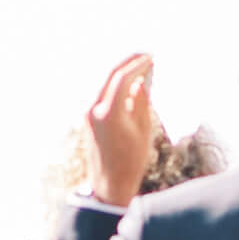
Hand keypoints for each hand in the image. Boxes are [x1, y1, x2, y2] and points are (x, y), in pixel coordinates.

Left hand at [81, 53, 158, 207]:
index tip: (151, 57)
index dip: (137, 64)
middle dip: (127, 63)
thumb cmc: (132, 160)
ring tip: (140, 67)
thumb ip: (141, 103)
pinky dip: (115, 87)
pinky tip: (130, 85)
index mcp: (109, 112)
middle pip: (109, 76)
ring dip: (121, 74)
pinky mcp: (87, 119)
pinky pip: (102, 96)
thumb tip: (140, 82)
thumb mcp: (144, 130)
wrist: (109, 184)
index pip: (122, 78)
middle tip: (144, 55)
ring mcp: (88, 114)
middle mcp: (94, 110)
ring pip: (104, 85)